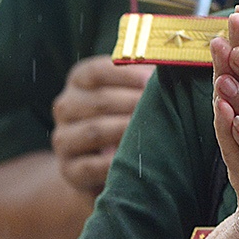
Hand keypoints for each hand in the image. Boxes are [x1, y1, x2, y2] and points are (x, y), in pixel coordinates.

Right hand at [51, 56, 153, 194]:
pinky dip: (115, 163)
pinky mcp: (69, 169)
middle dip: (133, 103)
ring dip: (126, 130)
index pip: (96, 71)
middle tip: (162, 107)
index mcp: (80, 81)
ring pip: (94, 131)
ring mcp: (64, 139)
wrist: (100, 165)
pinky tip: (136, 159)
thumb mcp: (130, 94)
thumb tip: (174, 69)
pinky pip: (91, 165)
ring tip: (154, 130)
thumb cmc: (126, 117)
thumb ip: (145, 80)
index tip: (152, 80)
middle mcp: (66, 107)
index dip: (125, 74)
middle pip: (98, 101)